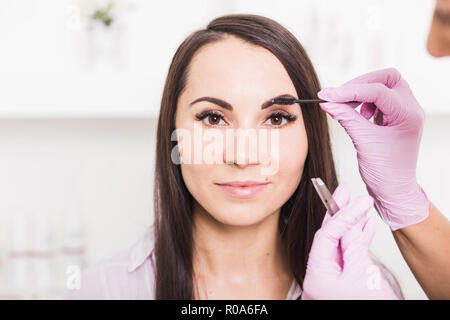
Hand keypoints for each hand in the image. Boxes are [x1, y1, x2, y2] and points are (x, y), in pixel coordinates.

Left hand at [301, 183, 400, 299]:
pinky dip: (358, 241)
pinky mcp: (344, 281)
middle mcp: (320, 276)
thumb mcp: (361, 274)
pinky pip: (348, 256)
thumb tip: (352, 227)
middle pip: (328, 237)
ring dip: (352, 225)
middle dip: (339, 214)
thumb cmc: (368, 307)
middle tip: (346, 192)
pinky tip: (365, 227)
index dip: (342, 215)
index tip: (358, 200)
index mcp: (316, 274)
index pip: (326, 235)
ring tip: (360, 206)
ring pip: (340, 244)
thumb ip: (354, 247)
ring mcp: (332, 279)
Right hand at [317, 68, 428, 230]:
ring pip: (383, 85)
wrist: (394, 189)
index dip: (349, 91)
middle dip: (360, 84)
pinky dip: (364, 101)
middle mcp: (411, 109)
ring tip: (348, 108)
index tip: (327, 95)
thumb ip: (345, 117)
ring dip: (362, 92)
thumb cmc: (385, 172)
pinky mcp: (395, 116)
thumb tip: (327, 102)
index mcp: (408, 115)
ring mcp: (404, 111)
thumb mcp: (362, 142)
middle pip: (386, 78)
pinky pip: (380, 98)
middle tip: (338, 96)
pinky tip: (355, 114)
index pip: (377, 91)